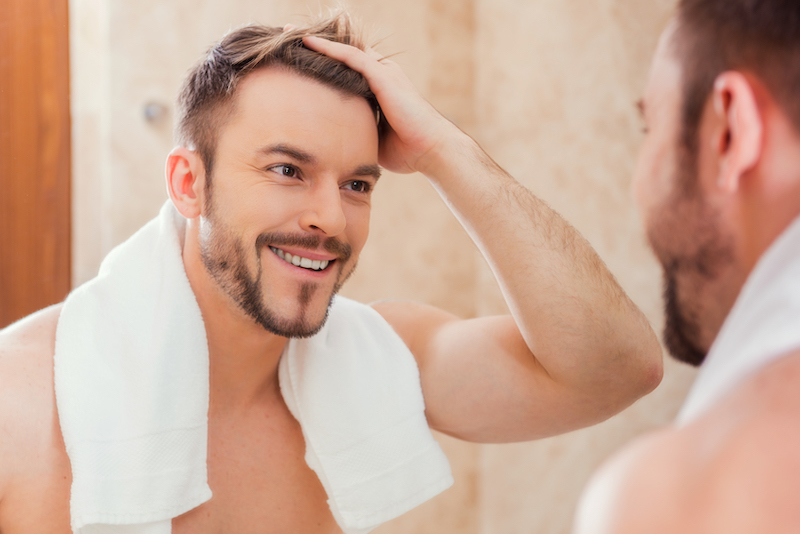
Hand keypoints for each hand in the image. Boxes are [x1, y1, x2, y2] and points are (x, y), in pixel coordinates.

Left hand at [302, 35, 458, 174]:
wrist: (432, 151)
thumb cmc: (408, 150)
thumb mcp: (373, 138)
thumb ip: (356, 132)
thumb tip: (335, 144)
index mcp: (380, 87)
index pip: (348, 66)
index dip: (324, 59)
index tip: (299, 57)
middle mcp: (382, 74)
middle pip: (343, 52)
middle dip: (316, 43)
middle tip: (287, 35)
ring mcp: (384, 73)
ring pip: (344, 49)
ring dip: (317, 41)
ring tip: (289, 32)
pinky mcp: (383, 77)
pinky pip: (352, 57)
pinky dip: (329, 49)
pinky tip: (308, 42)